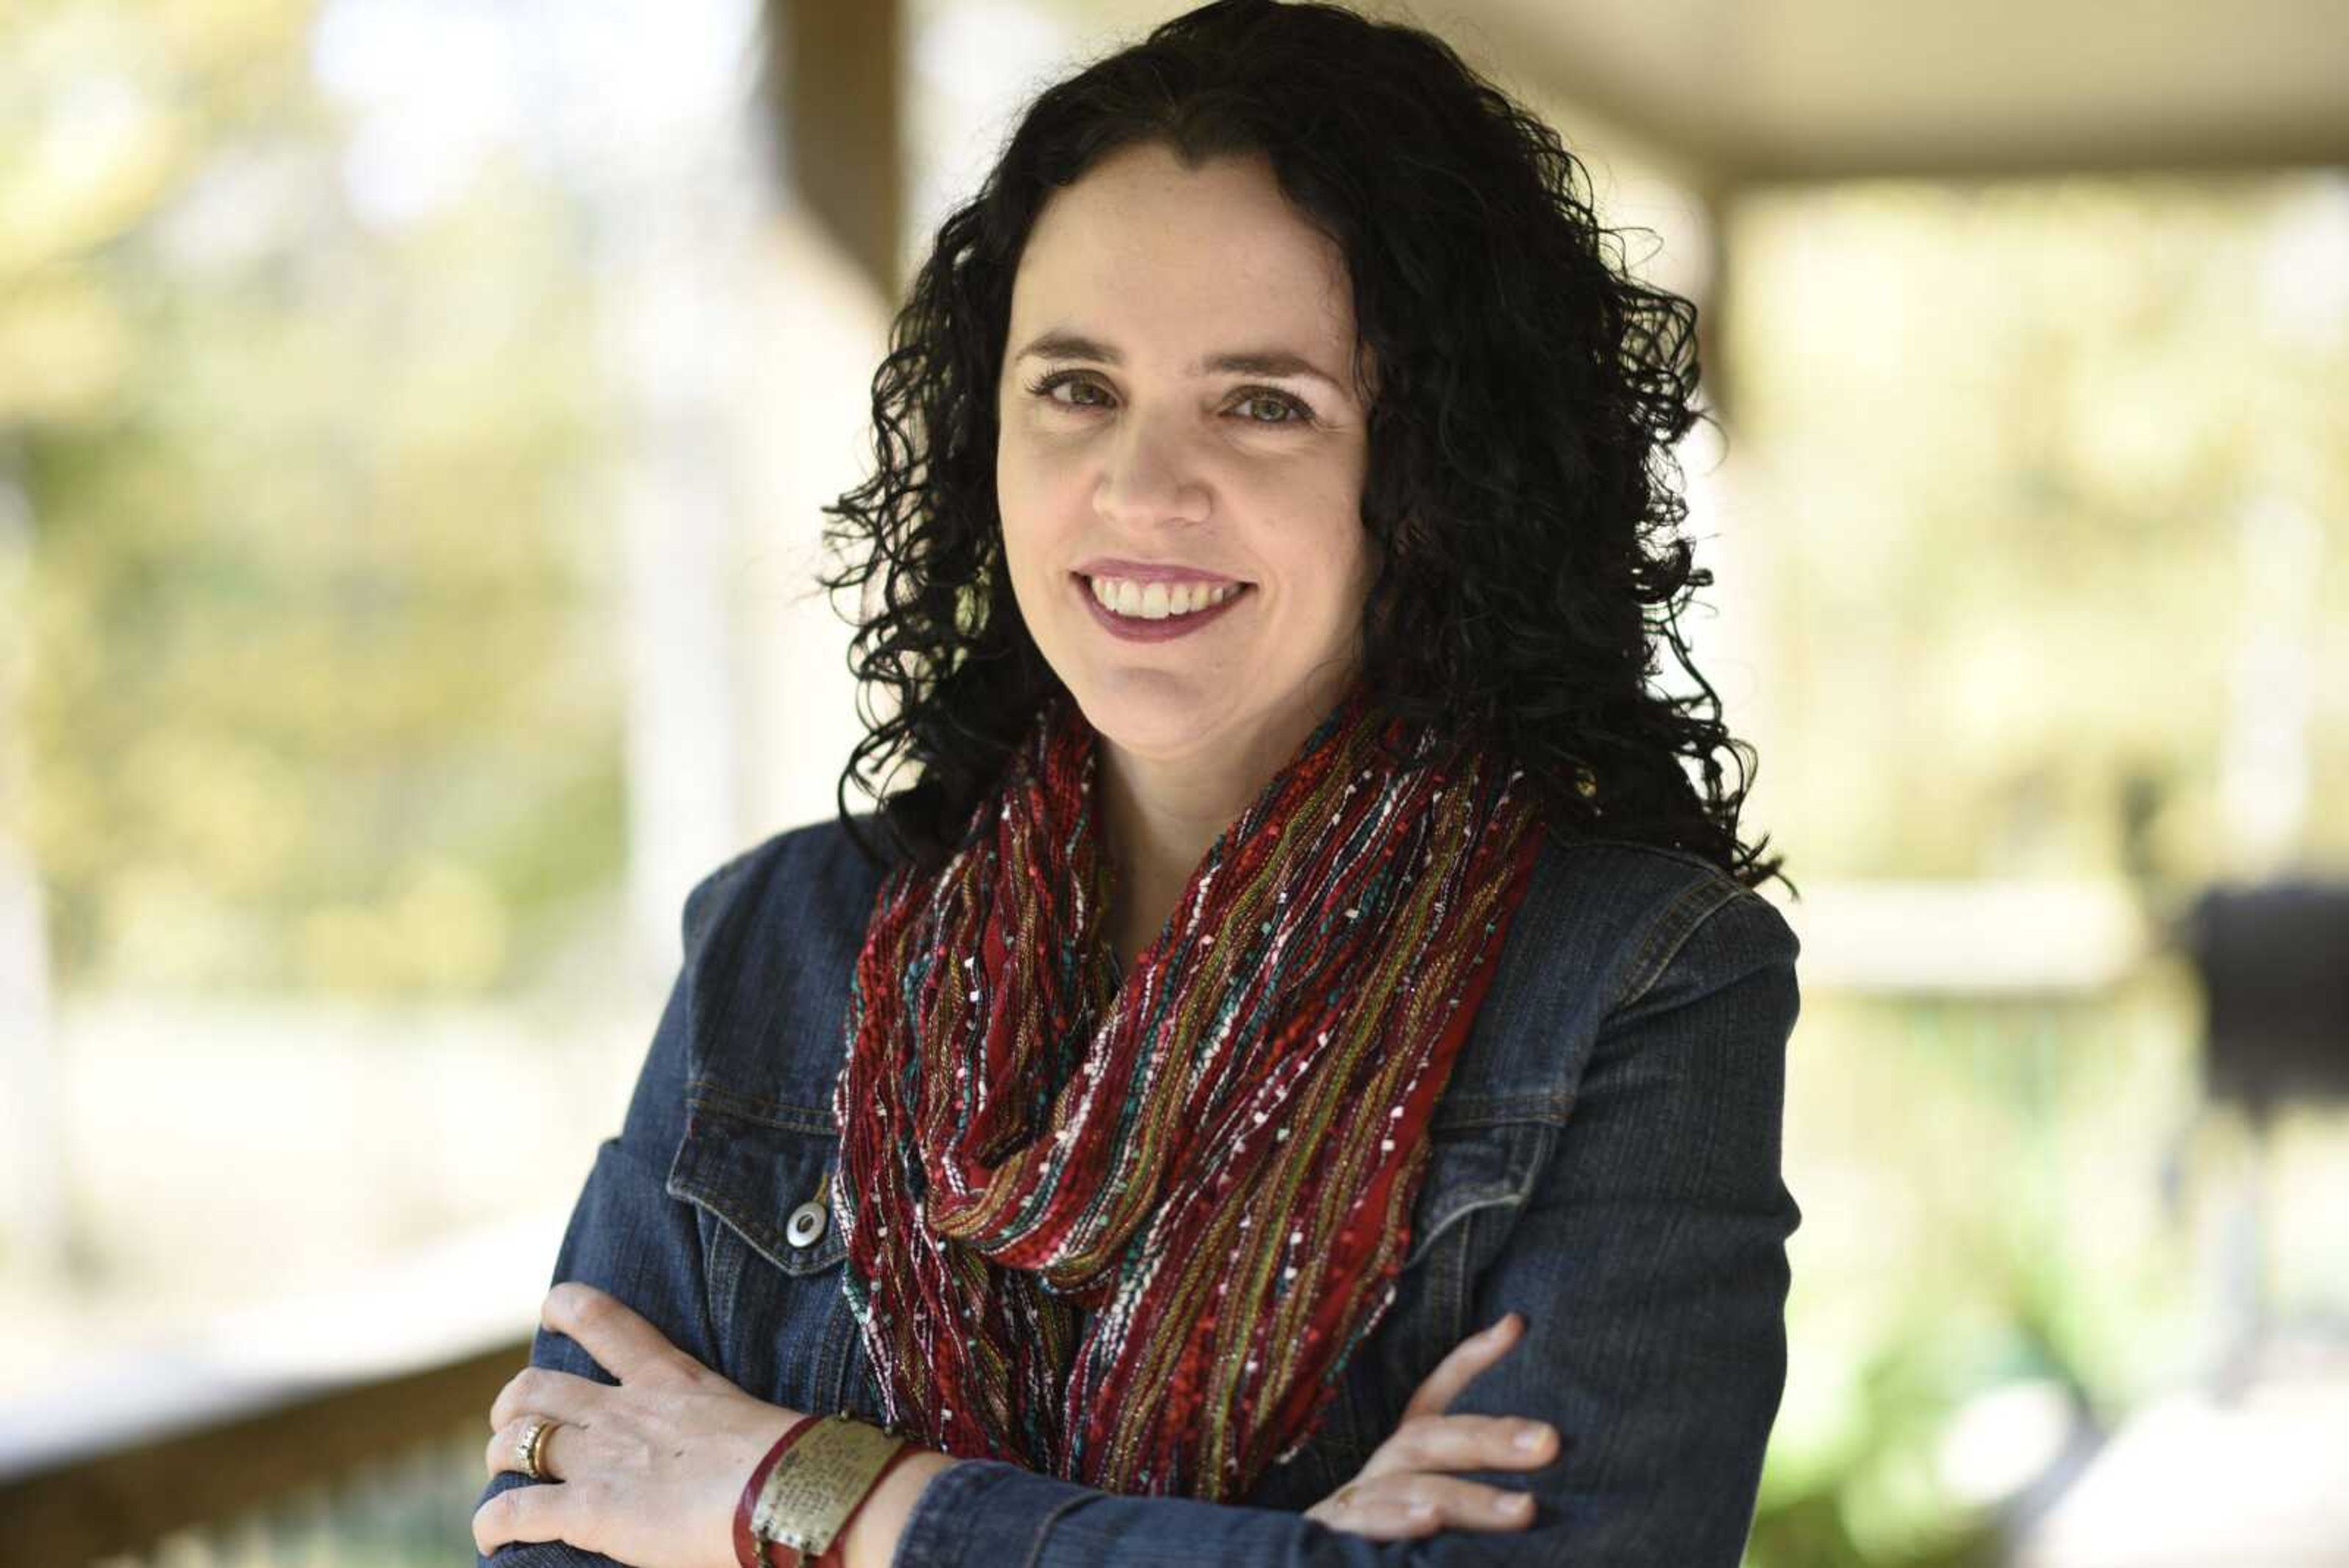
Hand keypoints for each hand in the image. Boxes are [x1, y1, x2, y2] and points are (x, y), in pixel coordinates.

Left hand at [475, 1281, 801, 1566]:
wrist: (789, 1493)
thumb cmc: (787, 1462)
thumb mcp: (741, 1417)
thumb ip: (711, 1423)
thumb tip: (718, 1452)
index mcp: (667, 1377)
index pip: (603, 1320)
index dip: (567, 1307)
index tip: (551, 1309)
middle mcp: (623, 1409)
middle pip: (534, 1386)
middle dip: (511, 1407)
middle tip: (516, 1429)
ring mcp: (602, 1458)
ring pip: (514, 1441)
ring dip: (499, 1460)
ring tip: (505, 1482)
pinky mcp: (590, 1510)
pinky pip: (514, 1510)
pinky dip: (492, 1524)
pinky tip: (490, 1539)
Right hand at [1304, 1311, 1561, 1539]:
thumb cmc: (1384, 1535)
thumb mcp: (1430, 1499)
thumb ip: (1472, 1467)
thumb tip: (1525, 1403)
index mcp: (1401, 1457)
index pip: (1433, 1398)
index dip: (1470, 1360)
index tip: (1515, 1326)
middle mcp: (1378, 1472)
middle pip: (1427, 1438)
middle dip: (1489, 1438)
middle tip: (1549, 1442)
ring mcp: (1353, 1503)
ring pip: (1406, 1485)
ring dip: (1467, 1497)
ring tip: (1524, 1508)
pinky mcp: (1332, 1534)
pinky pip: (1363, 1524)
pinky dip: (1395, 1521)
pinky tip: (1430, 1523)